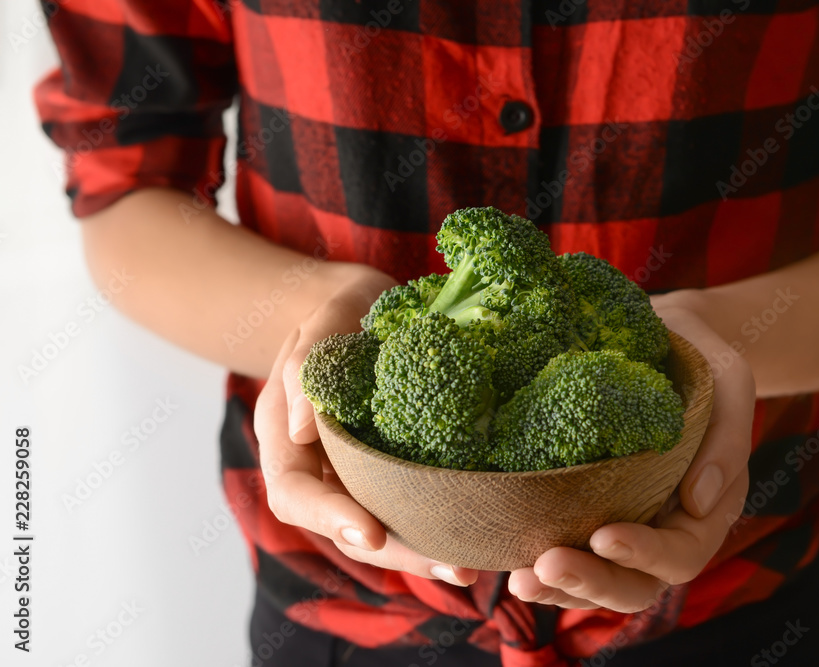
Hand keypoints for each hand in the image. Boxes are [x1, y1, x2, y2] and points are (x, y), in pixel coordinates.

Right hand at [254, 263, 479, 586]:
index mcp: (284, 437)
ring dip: (420, 552)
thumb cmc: (336, 310)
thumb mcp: (323, 320)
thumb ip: (305, 365)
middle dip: (394, 552)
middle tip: (452, 567)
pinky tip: (474, 536)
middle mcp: (316, 467)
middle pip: (342, 528)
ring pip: (376, 528)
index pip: (294, 493)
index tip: (371, 531)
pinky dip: (433, 526)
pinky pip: (404, 506)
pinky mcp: (386, 471)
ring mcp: (351, 473)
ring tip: (471, 567)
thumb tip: (300, 426)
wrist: (356, 309)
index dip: (328, 517)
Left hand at [508, 293, 753, 611]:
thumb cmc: (698, 358)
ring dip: (559, 588)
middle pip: (634, 584)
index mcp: (704, 511)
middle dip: (591, 582)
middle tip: (545, 566)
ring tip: (519, 578)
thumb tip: (698, 502)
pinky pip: (568, 552)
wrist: (663, 339)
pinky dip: (541, 566)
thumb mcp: (727, 382)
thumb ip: (727, 439)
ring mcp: (624, 525)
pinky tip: (509, 563)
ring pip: (597, 581)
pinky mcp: (586, 511)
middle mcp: (663, 530)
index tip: (604, 535)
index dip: (645, 554)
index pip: (681, 554)